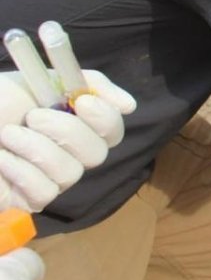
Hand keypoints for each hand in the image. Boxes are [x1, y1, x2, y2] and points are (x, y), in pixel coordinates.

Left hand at [0, 69, 136, 211]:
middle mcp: (69, 153)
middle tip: (34, 116)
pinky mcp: (31, 200)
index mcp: (75, 123)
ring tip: (6, 134)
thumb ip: (86, 84)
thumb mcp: (40, 79)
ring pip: (70, 172)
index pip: (112, 128)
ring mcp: (51, 179)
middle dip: (67, 132)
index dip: (105, 117)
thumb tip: (129, 105)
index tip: (82, 101)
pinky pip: (43, 190)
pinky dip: (18, 170)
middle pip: (98, 152)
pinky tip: (0, 159)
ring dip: (35, 149)